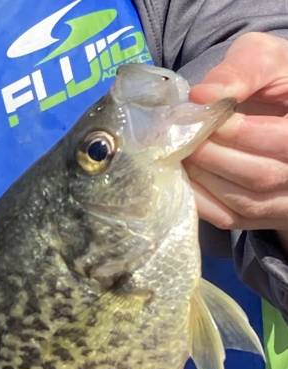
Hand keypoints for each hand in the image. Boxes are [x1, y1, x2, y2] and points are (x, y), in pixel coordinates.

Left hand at [184, 33, 287, 251]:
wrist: (276, 111)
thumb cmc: (273, 80)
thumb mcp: (265, 60)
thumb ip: (240, 71)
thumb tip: (199, 96)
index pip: (282, 142)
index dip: (239, 133)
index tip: (205, 118)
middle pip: (260, 176)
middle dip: (213, 156)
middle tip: (182, 138)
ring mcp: (285, 201)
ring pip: (245, 202)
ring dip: (204, 178)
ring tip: (180, 153)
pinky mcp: (261, 217)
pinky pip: (230, 219)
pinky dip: (201, 201)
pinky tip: (182, 178)